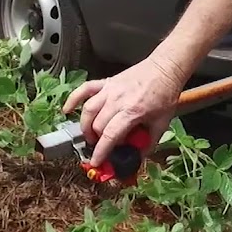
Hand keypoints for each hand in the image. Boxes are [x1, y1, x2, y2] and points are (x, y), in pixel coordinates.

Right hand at [61, 54, 187, 166]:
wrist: (164, 69)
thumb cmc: (164, 95)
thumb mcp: (161, 123)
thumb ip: (148, 143)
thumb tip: (135, 159)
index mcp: (132, 111)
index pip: (110, 135)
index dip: (101, 151)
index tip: (96, 162)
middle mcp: (117, 100)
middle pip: (97, 125)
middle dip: (96, 140)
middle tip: (101, 147)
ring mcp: (109, 89)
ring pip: (88, 110)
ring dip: (86, 126)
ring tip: (91, 136)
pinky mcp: (106, 82)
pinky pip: (84, 89)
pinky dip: (73, 99)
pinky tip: (67, 110)